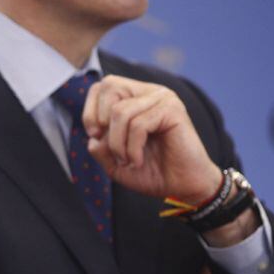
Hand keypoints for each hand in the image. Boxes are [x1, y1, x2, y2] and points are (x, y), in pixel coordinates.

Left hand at [81, 75, 221, 202]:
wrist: (183, 187)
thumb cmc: (152, 173)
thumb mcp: (115, 162)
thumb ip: (99, 147)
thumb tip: (92, 137)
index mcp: (136, 98)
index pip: (104, 86)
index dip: (90, 110)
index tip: (95, 136)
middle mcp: (150, 92)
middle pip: (110, 86)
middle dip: (101, 121)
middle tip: (111, 148)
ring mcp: (163, 98)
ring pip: (121, 111)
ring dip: (118, 144)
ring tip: (128, 161)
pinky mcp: (173, 110)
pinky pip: (138, 125)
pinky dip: (132, 148)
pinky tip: (137, 160)